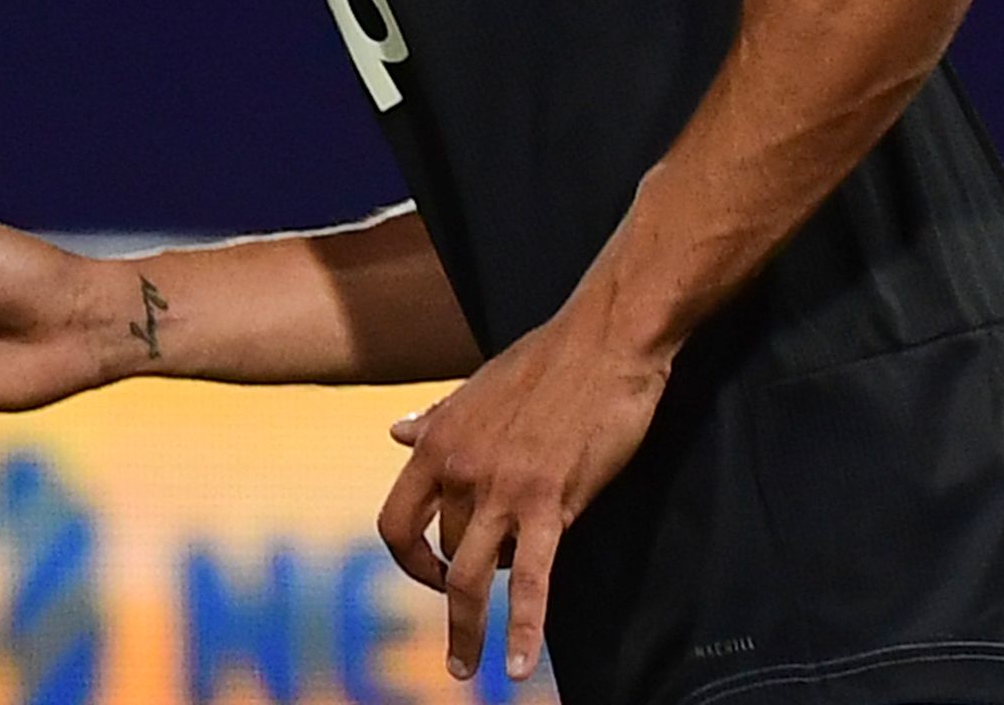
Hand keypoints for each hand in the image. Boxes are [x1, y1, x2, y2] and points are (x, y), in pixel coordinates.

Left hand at [376, 301, 674, 685]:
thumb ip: (438, 420)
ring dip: (467, 630)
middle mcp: (460, 469)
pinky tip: (517, 666)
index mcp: (440, 441)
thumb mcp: (479, 387)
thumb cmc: (551, 358)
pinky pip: (530, 580)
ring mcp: (503, 489)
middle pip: (448, 552)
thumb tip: (396, 434)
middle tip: (479, 605)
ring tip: (470, 667)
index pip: (396, 522)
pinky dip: (521, 628)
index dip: (407, 558)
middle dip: (464, 580)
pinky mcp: (551, 502)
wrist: (607, 337)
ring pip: (470, 578)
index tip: (428, 572)